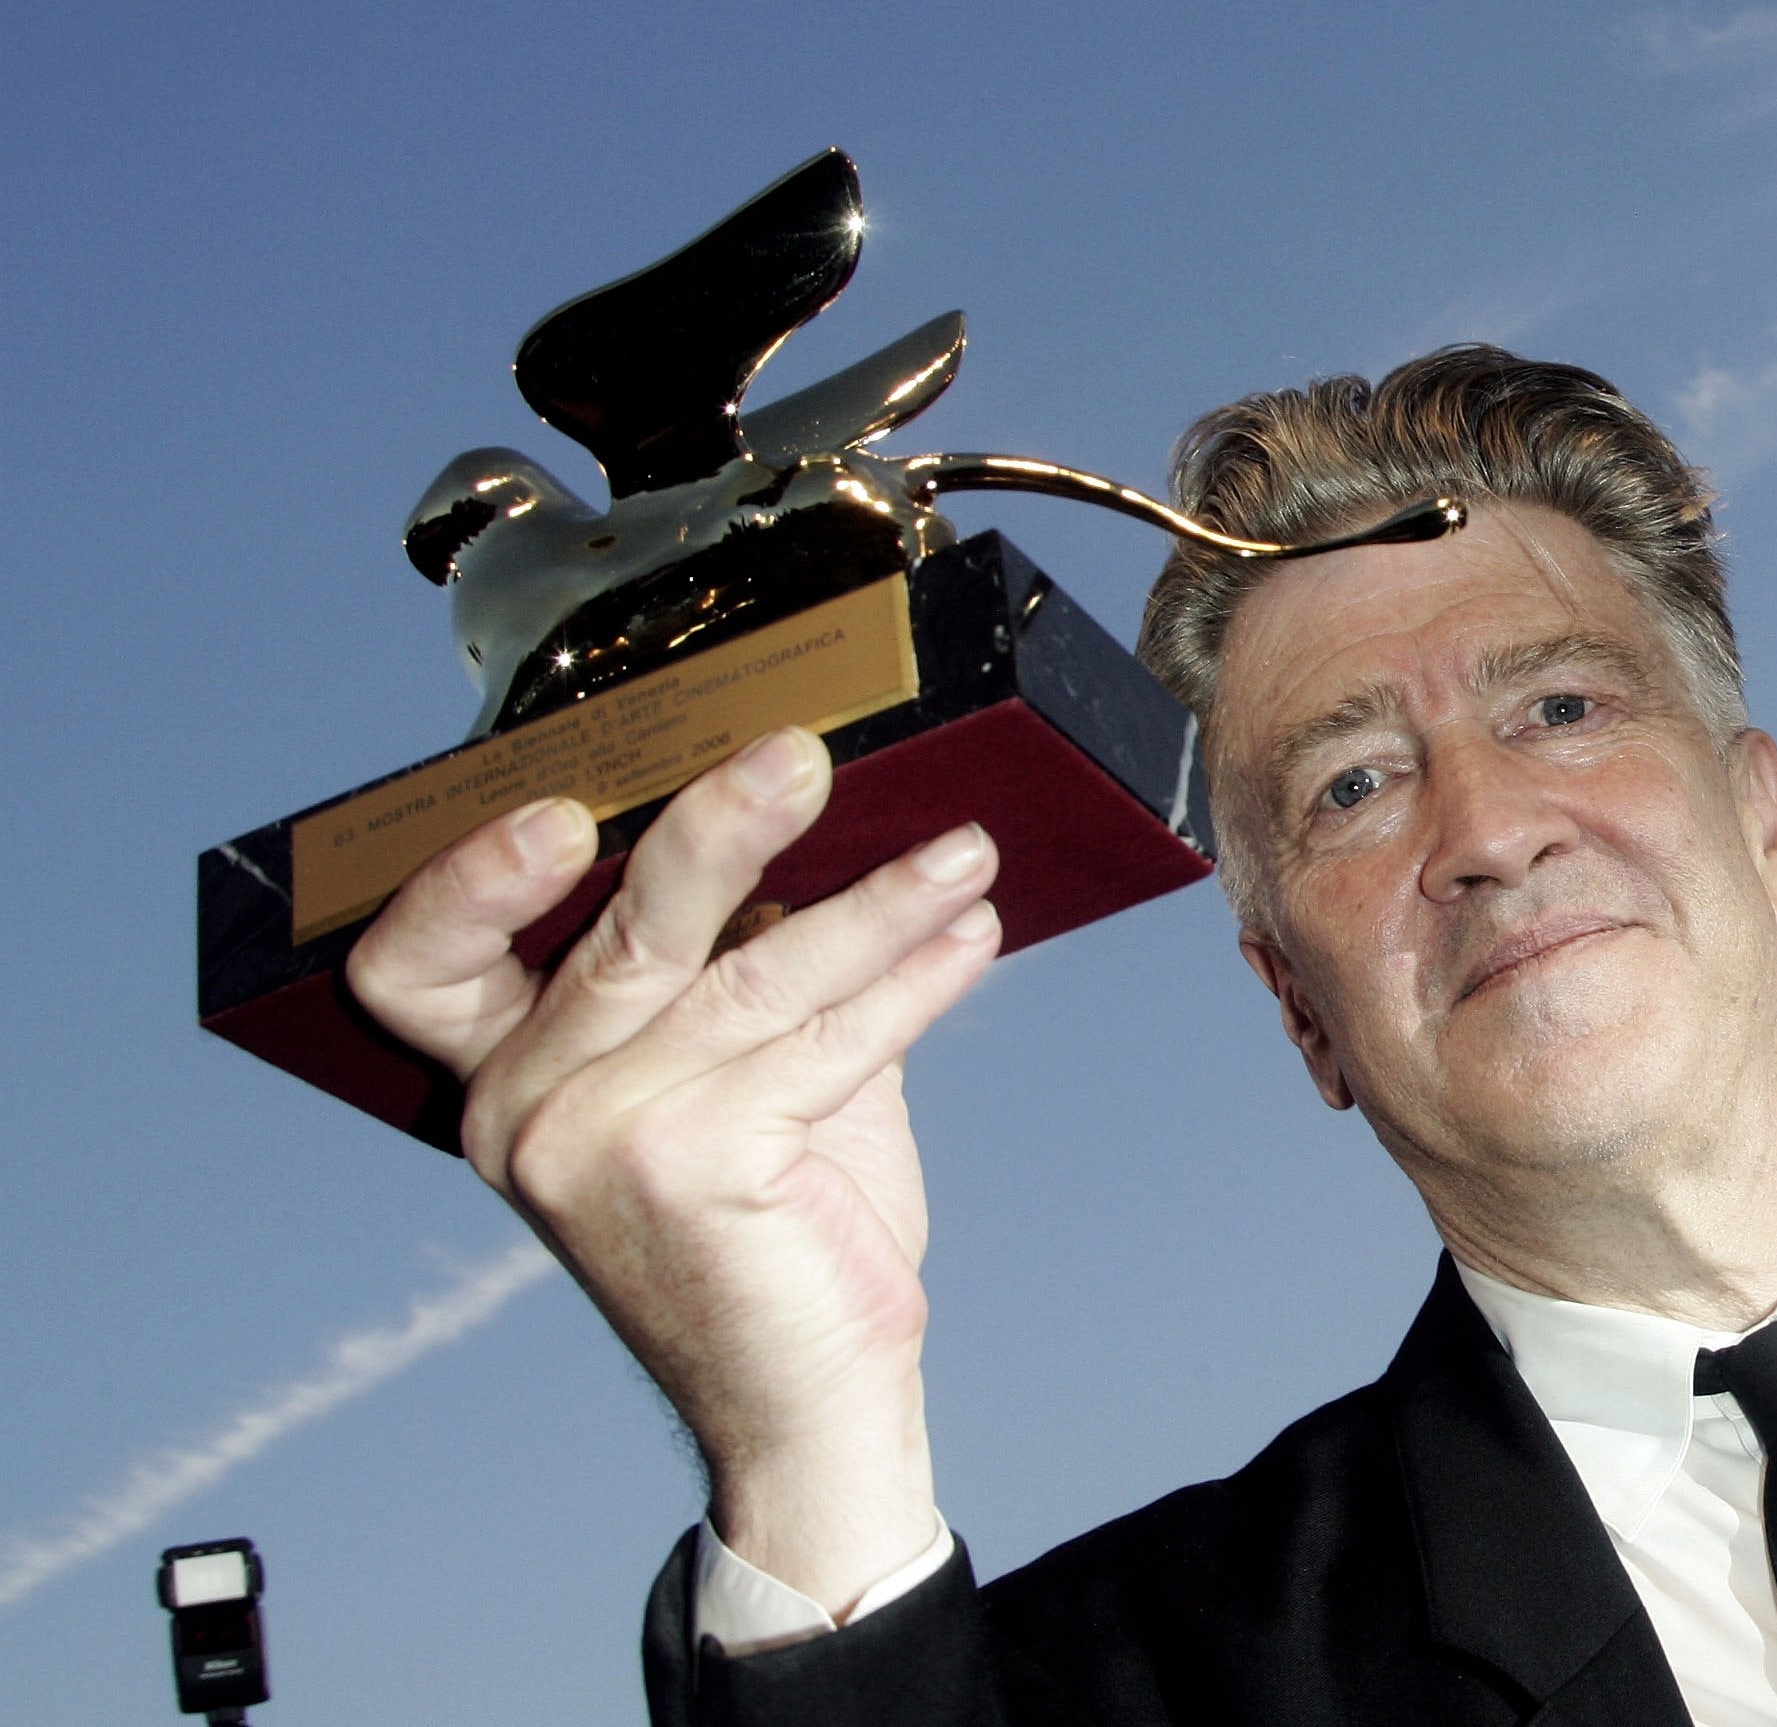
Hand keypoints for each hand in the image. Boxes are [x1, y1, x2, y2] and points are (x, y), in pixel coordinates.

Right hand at [346, 726, 999, 1613]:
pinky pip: (824, 1040)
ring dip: (876, 904)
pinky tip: (970, 938)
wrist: (812, 1403)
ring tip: (964, 854)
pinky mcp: (694, 1170)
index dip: (467, 878)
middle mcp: (525, 1111)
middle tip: (802, 759)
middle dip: (719, 828)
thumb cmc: (776, 1231)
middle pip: (619, 932)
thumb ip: (743, 973)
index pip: (419, 965)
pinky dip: (912, 979)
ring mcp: (598, 1144)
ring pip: (751, 976)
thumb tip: (819, 832)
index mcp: (503, 1079)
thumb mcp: (739, 1083)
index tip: (561, 811)